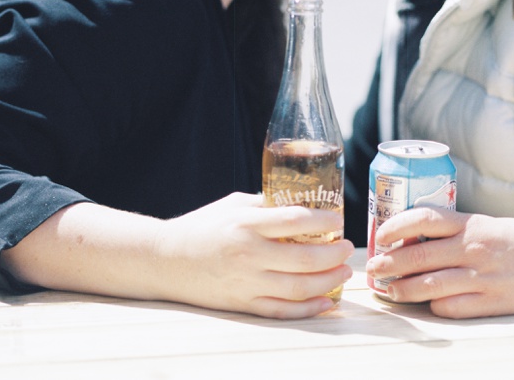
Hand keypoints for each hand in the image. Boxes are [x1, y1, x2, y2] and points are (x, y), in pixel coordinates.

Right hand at [159, 192, 354, 318]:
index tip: (338, 220)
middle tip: (347, 247)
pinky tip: (326, 301)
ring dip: (327, 281)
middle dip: (333, 254)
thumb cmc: (202, 226)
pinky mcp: (242, 304)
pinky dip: (307, 309)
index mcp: (246, 224)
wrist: (165, 259)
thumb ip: (267, 205)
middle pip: (303, 259)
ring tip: (343, 272)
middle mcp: (248, 255)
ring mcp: (246, 283)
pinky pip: (281, 311)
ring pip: (297, 288)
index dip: (323, 221)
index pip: (294, 221)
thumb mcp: (233, 204)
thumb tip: (303, 203)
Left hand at [366, 207, 513, 318]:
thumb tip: (410, 236)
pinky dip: (434, 306)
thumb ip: (454, 229)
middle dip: (389, 263)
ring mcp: (482, 278)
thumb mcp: (485, 224)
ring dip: (403, 289)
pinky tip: (425, 303)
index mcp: (471, 224)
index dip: (396, 225)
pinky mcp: (491, 303)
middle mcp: (474, 249)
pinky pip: (452, 307)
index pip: (424, 218)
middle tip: (373, 268)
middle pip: (419, 255)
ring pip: (430, 285)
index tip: (380, 235)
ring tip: (389, 290)